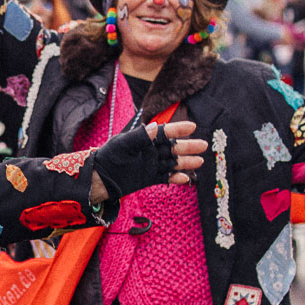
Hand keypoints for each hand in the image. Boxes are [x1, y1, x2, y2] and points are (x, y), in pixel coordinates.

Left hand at [87, 120, 205, 201]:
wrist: (101, 177)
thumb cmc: (109, 156)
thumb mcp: (124, 144)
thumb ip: (140, 136)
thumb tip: (156, 126)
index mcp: (145, 140)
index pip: (165, 132)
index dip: (178, 129)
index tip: (192, 126)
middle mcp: (150, 151)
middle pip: (173, 148)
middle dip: (187, 147)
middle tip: (203, 145)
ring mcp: (151, 165)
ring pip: (172, 163)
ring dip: (185, 162)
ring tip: (199, 161)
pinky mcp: (149, 178)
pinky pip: (165, 178)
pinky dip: (175, 178)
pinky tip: (185, 178)